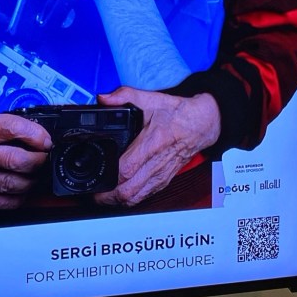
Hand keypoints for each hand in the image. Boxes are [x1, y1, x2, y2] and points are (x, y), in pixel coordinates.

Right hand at [0, 112, 51, 209]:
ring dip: (30, 183)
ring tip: (34, 178)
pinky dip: (15, 200)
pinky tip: (20, 194)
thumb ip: (0, 127)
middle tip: (43, 161)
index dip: (36, 135)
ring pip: (11, 184)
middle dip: (37, 162)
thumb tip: (33, 134)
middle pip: (16, 159)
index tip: (46, 141)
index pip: (13, 127)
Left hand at [93, 86, 220, 207]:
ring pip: (137, 197)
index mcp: (153, 142)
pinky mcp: (165, 180)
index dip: (111, 175)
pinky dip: (131, 199)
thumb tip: (104, 98)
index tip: (97, 176)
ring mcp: (162, 174)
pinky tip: (121, 195)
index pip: (128, 168)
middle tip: (94, 193)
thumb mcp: (150, 98)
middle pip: (130, 190)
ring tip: (104, 197)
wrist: (202, 124)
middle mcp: (157, 162)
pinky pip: (146, 196)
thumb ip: (124, 96)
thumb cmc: (177, 113)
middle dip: (109, 196)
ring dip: (118, 201)